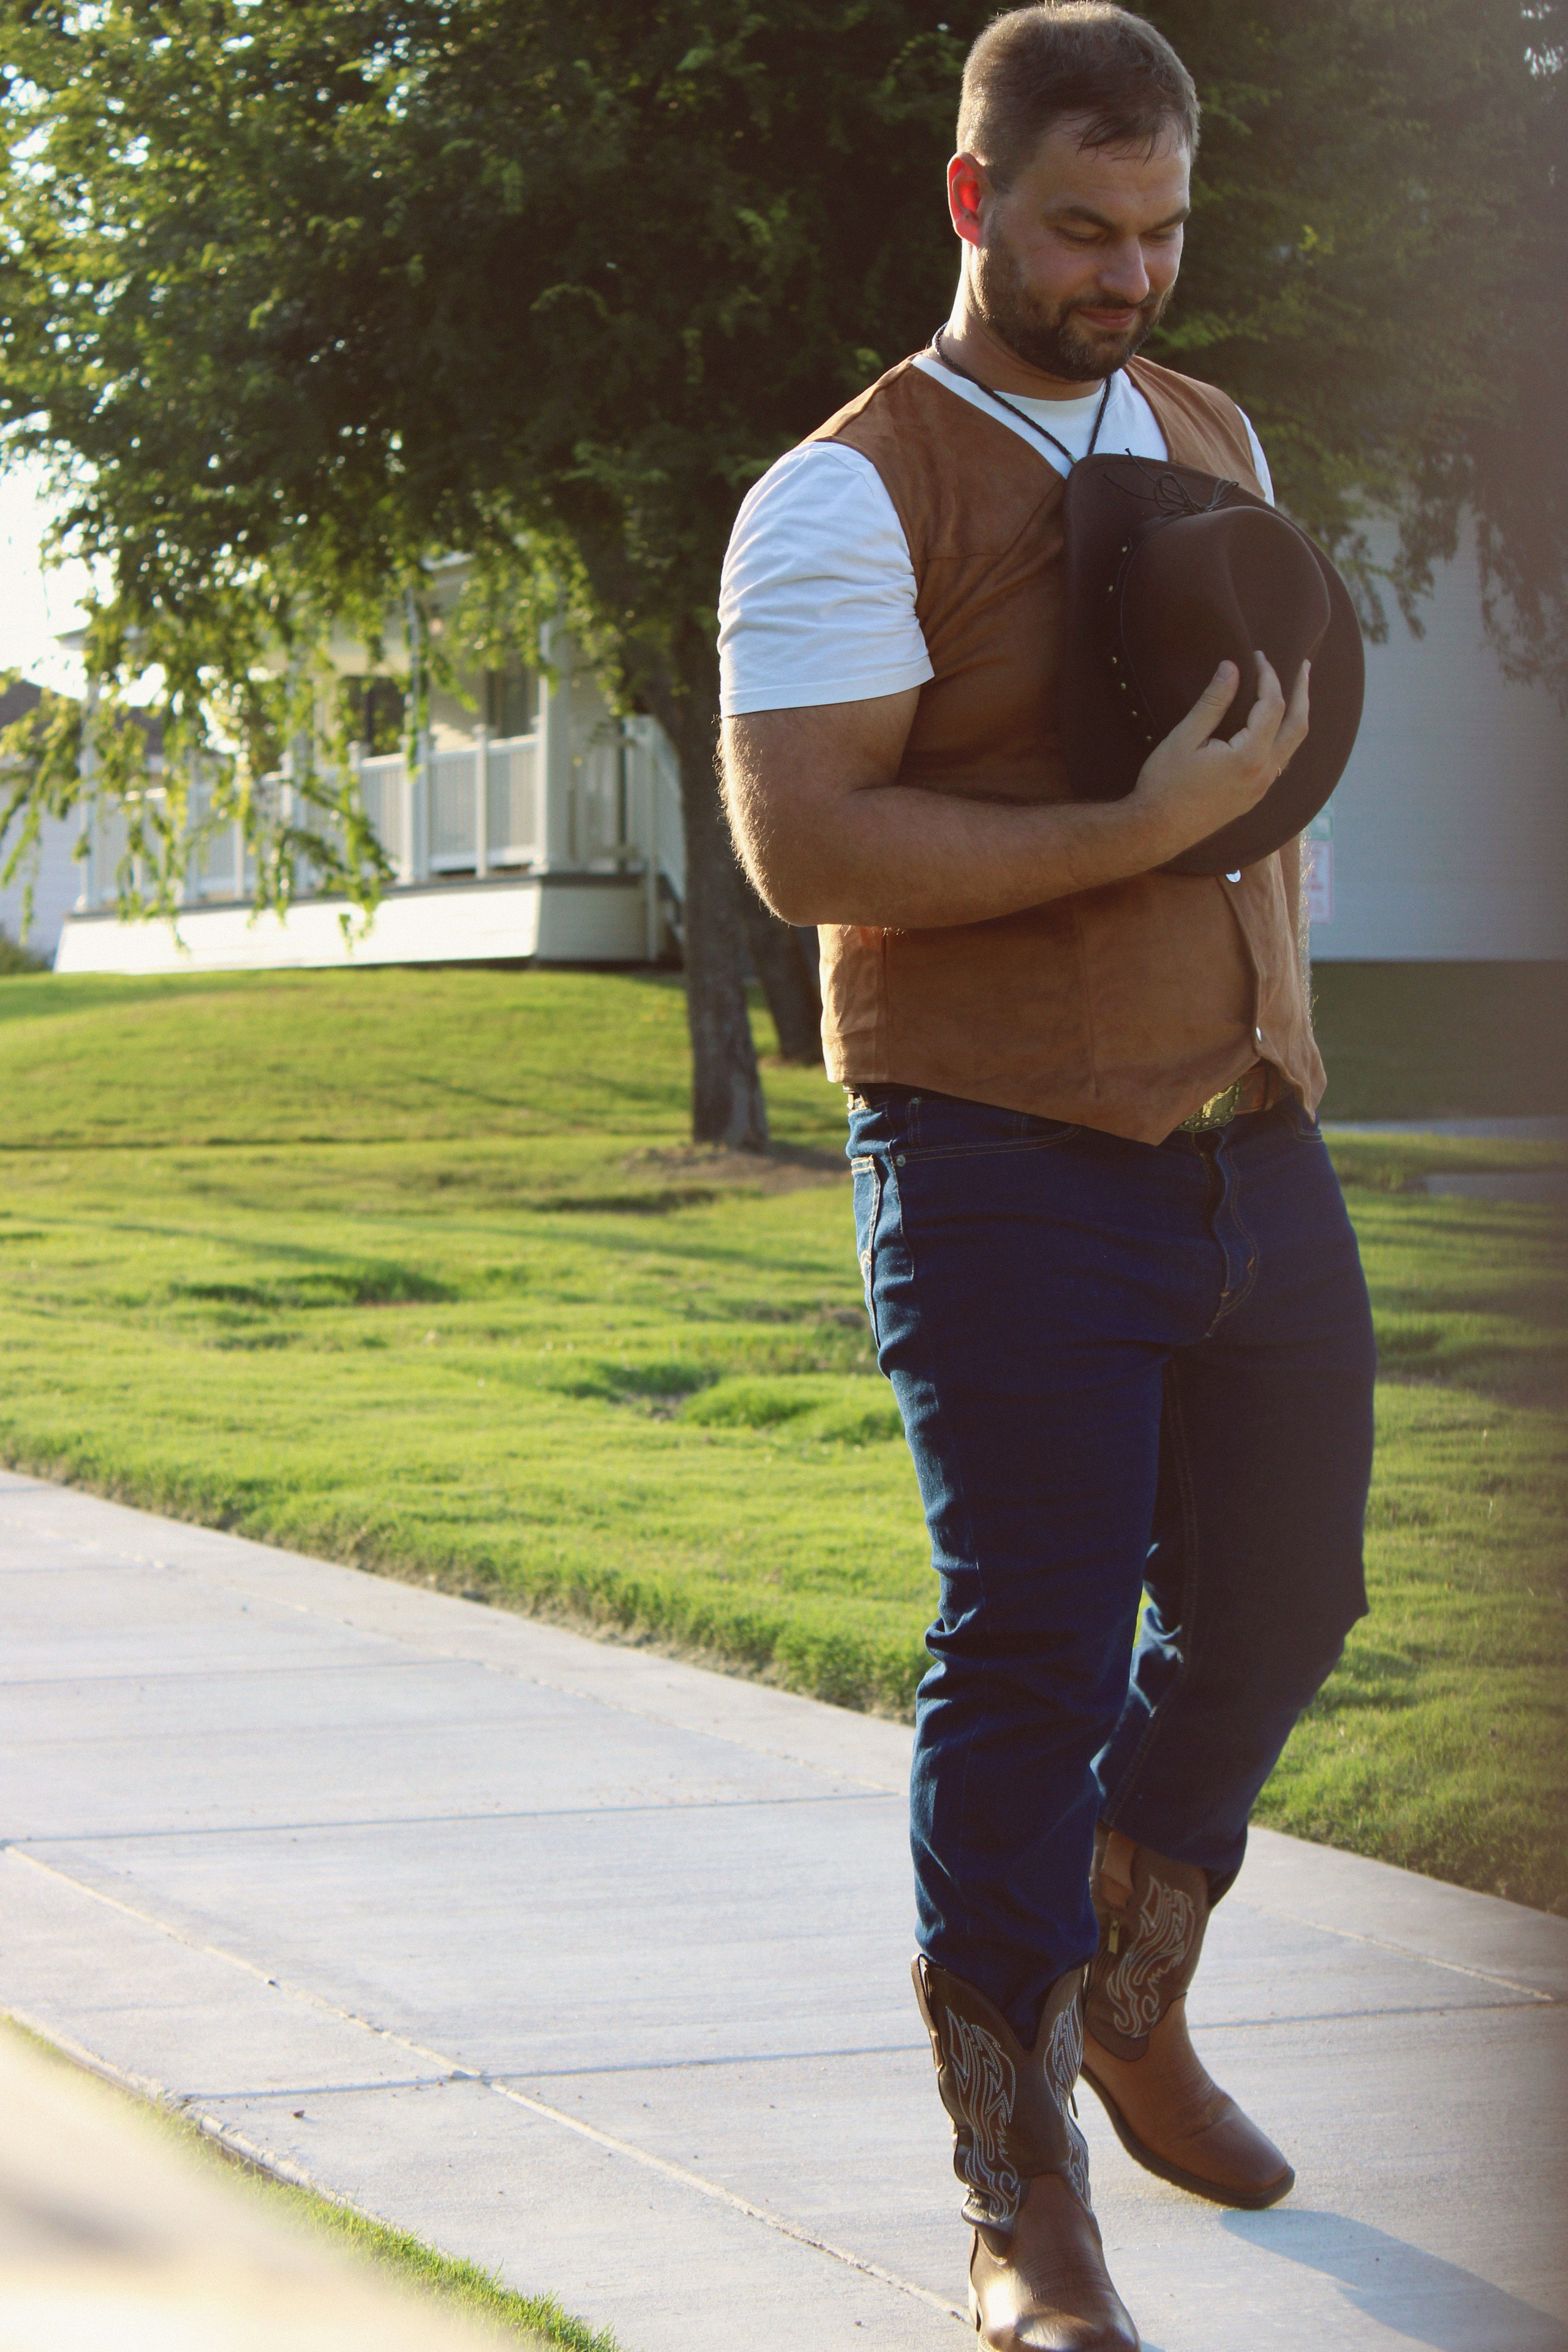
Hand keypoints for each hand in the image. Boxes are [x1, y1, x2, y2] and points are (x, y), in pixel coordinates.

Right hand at [1128, 652, 1309, 864]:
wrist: (1157, 830)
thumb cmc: (1165, 784)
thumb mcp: (1185, 737)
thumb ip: (1213, 702)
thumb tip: (1232, 668)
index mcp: (1249, 756)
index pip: (1272, 705)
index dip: (1268, 676)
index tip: (1257, 657)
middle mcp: (1264, 772)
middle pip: (1297, 725)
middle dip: (1302, 692)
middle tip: (1303, 666)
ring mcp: (1262, 787)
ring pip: (1293, 745)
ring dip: (1296, 715)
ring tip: (1296, 692)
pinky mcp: (1254, 796)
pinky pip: (1280, 759)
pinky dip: (1284, 735)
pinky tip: (1274, 726)